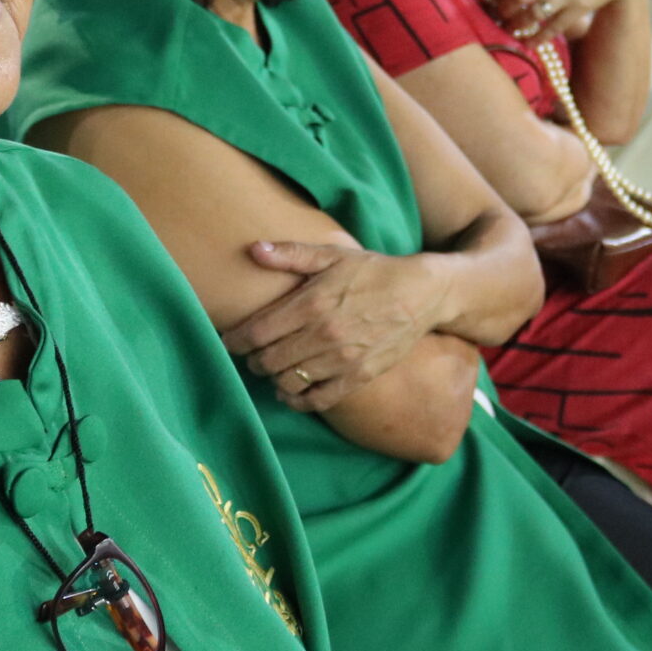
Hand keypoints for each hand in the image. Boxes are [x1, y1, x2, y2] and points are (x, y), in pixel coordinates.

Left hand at [227, 242, 445, 412]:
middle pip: (269, 360)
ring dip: (274, 379)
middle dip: (253, 360)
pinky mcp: (359, 376)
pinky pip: (319, 399)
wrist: (422, 294)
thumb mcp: (333, 254)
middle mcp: (324, 334)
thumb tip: (253, 250)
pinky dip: (298, 400)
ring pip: (289, 382)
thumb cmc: (373, 271)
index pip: (258, 332)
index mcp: (312, 302)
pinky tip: (291, 393)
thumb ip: (291, 254)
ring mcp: (342, 359)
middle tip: (251, 355)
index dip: (236, 340)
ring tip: (273, 370)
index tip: (229, 340)